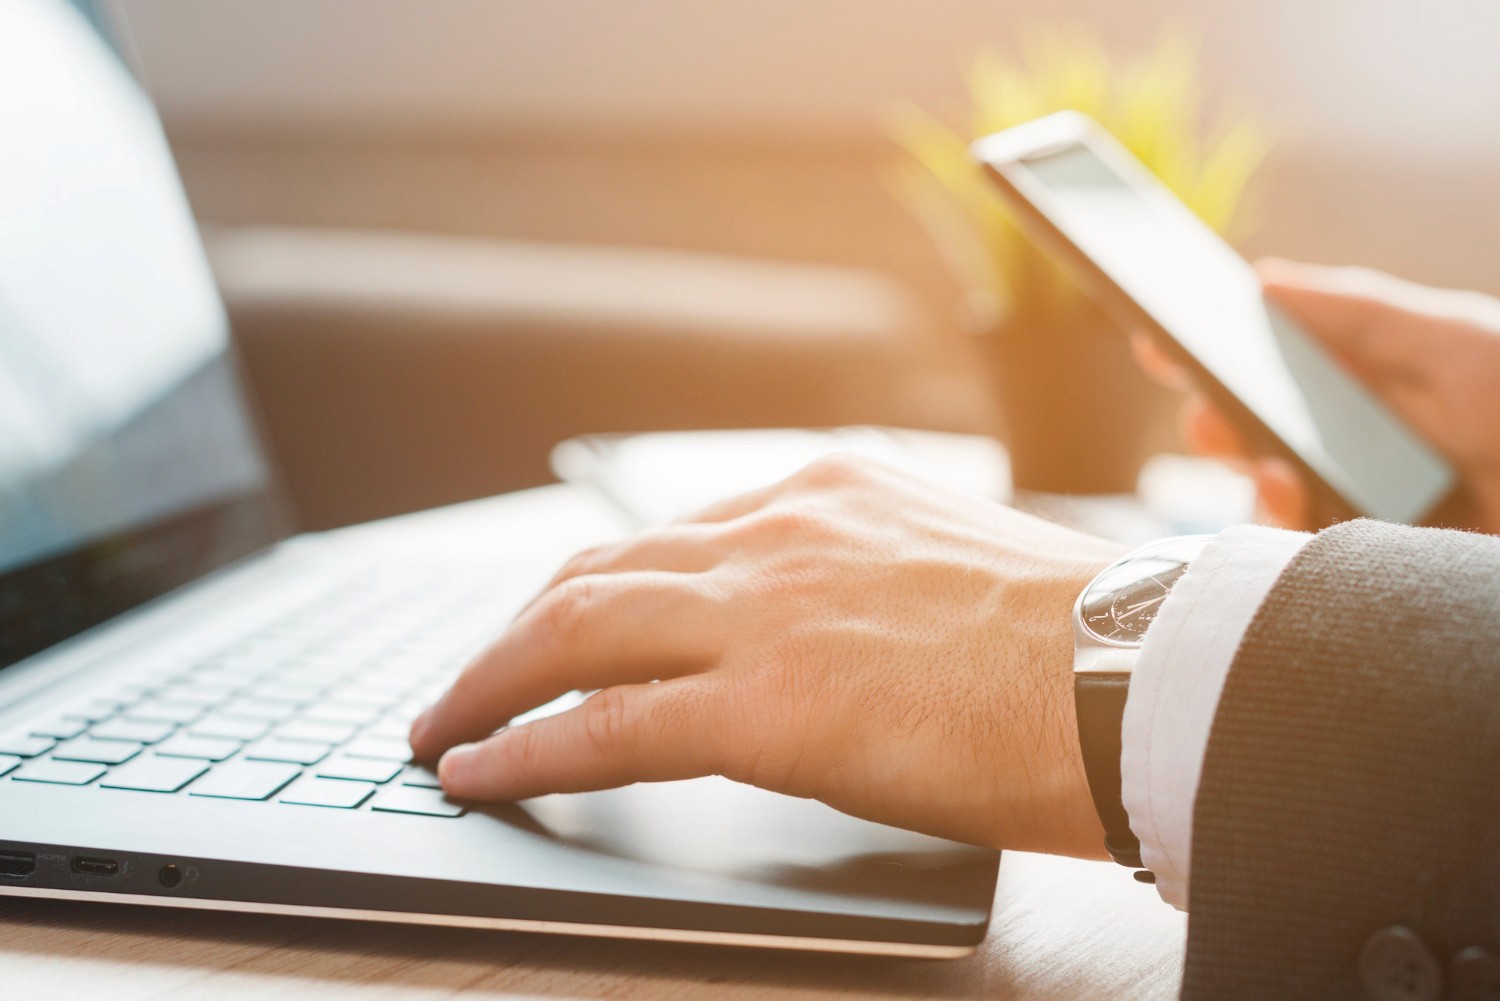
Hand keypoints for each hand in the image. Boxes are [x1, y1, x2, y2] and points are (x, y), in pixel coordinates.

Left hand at [410, 456, 1122, 856]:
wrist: (1151, 675)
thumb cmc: (1081, 642)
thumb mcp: (950, 567)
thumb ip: (863, 580)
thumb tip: (818, 638)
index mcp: (830, 491)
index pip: (672, 535)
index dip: (597, 584)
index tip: (557, 620)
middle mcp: (780, 529)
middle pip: (598, 571)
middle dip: (516, 630)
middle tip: (472, 676)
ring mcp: (765, 609)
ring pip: (575, 630)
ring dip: (492, 681)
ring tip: (446, 724)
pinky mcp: (763, 702)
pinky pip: (606, 724)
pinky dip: (527, 748)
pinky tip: (482, 770)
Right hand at [1133, 258, 1499, 531]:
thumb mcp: (1462, 345)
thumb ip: (1362, 314)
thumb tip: (1265, 281)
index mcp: (1382, 393)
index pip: (1283, 373)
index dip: (1218, 355)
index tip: (1159, 338)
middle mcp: (1370, 456)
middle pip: (1266, 440)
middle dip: (1220, 423)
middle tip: (1203, 414)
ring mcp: (1377, 520)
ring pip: (1279, 505)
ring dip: (1257, 481)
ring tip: (1272, 466)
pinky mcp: (1385, 574)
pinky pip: (1312, 561)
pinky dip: (1292, 535)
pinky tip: (1303, 506)